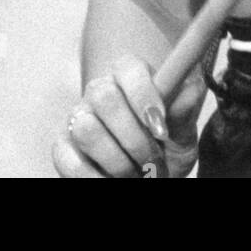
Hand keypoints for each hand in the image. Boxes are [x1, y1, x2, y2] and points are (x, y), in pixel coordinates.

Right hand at [53, 57, 205, 178]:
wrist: (151, 170)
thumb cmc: (168, 142)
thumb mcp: (183, 128)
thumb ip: (185, 107)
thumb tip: (188, 88)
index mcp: (129, 73)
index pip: (129, 69)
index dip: (144, 97)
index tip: (161, 130)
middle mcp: (99, 90)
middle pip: (104, 97)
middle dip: (133, 137)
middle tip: (153, 160)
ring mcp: (77, 118)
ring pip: (86, 130)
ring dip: (117, 161)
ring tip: (136, 173)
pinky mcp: (62, 148)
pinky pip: (68, 161)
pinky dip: (93, 178)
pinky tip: (114, 182)